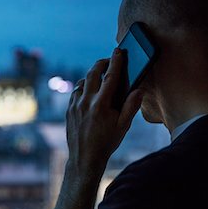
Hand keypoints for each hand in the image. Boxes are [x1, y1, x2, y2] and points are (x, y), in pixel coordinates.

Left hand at [67, 48, 143, 173]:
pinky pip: (75, 92)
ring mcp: (74, 105)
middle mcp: (85, 102)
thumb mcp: (123, 126)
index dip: (116, 61)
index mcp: (101, 104)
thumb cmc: (106, 142)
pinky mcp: (68, 110)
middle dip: (102, 63)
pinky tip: (89, 90)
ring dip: (91, 75)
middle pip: (93, 73)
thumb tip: (139, 89)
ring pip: (82, 82)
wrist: (85, 158)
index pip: (110, 76)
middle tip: (110, 60)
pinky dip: (82, 87)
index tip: (119, 51)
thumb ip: (132, 106)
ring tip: (100, 75)